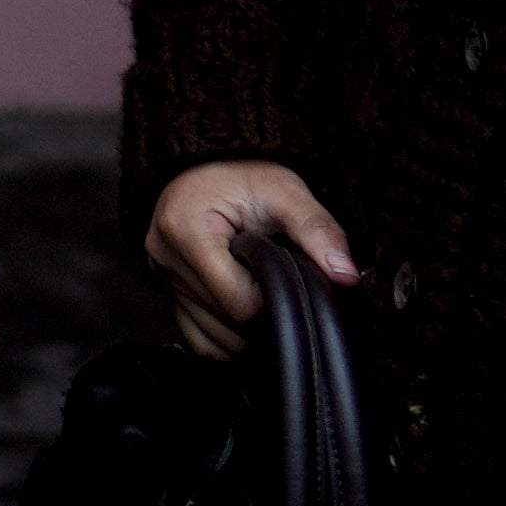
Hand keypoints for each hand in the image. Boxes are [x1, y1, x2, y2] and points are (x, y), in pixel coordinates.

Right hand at [145, 160, 352, 359]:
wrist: (206, 164)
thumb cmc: (242, 175)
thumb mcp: (284, 190)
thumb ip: (317, 229)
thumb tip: (346, 275)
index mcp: (186, 230)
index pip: (241, 303)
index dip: (273, 295)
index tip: (282, 270)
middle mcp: (164, 258)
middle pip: (228, 327)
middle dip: (260, 311)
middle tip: (271, 276)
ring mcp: (160, 277)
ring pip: (216, 341)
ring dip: (245, 329)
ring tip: (256, 286)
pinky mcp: (164, 291)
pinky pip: (200, 342)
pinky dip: (225, 337)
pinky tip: (239, 309)